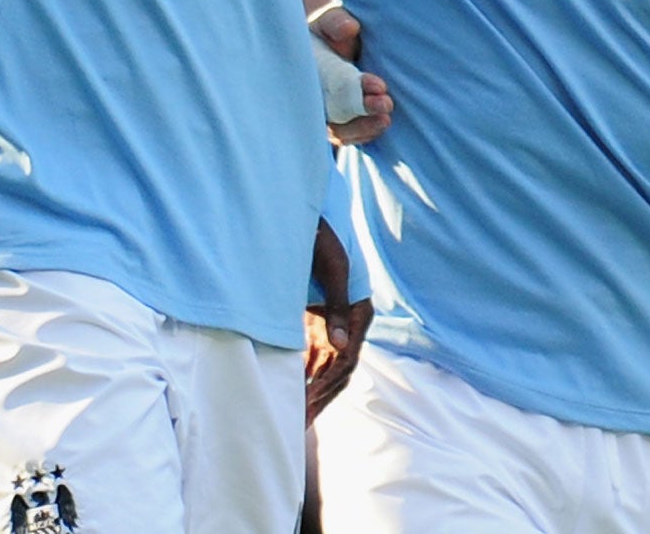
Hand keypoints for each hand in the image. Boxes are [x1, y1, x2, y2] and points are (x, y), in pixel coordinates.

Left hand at [305, 218, 371, 422]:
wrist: (307, 223)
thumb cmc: (321, 239)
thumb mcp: (331, 268)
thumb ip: (335, 306)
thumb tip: (341, 346)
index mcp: (359, 312)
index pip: (347, 359)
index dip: (327, 383)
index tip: (306, 404)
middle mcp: (350, 323)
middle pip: (339, 371)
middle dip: (320, 398)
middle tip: (300, 425)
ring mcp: (333, 324)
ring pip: (327, 369)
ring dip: (313, 393)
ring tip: (294, 420)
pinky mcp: (317, 324)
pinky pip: (314, 358)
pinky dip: (304, 377)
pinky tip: (290, 394)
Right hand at [312, 6, 393, 147]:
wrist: (336, 38)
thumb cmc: (330, 28)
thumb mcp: (329, 19)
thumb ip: (336, 21)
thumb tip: (350, 29)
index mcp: (304, 75)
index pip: (319, 88)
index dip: (348, 90)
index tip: (378, 84)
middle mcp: (311, 97)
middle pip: (330, 115)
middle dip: (359, 111)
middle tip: (385, 103)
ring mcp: (324, 112)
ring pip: (339, 130)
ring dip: (364, 126)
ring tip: (386, 118)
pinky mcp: (339, 120)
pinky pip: (347, 135)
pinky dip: (364, 133)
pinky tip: (381, 125)